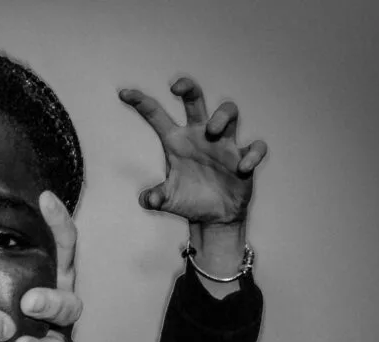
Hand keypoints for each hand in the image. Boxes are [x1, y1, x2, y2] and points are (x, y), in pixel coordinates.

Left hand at [13, 191, 86, 341]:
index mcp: (42, 272)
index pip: (56, 241)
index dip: (56, 220)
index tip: (45, 199)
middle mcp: (55, 292)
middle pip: (67, 279)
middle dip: (51, 289)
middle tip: (29, 300)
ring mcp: (57, 322)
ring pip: (68, 312)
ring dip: (47, 319)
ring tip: (23, 339)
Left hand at [119, 77, 267, 224]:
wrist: (214, 217)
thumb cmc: (188, 200)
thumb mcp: (168, 200)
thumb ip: (156, 198)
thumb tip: (149, 199)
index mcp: (176, 142)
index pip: (157, 116)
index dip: (141, 102)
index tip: (123, 94)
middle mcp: (200, 136)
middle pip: (195, 101)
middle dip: (187, 88)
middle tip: (176, 88)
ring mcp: (224, 144)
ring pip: (229, 112)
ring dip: (222, 116)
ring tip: (213, 130)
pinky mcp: (243, 157)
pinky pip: (255, 147)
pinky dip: (251, 155)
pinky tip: (241, 169)